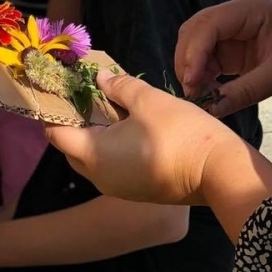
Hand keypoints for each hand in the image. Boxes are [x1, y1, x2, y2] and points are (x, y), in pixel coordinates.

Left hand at [46, 70, 271, 242]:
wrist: (219, 171)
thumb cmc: (180, 132)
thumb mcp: (149, 100)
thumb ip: (119, 86)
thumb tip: (101, 78)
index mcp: (94, 154)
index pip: (56, 134)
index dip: (52, 112)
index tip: (58, 93)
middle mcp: (99, 177)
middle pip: (70, 149)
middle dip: (72, 125)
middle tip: (84, 98)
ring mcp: (117, 189)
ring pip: (91, 161)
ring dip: (93, 138)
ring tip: (106, 110)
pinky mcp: (135, 192)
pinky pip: (111, 169)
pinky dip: (110, 151)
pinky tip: (126, 130)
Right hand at [175, 0, 271, 118]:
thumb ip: (244, 92)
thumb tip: (210, 109)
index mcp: (250, 10)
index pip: (208, 25)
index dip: (194, 52)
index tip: (191, 81)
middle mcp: (236, 15)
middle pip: (195, 31)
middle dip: (187, 61)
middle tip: (191, 91)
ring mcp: (232, 30)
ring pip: (196, 45)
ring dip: (192, 69)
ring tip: (200, 94)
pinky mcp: (231, 48)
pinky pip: (206, 59)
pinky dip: (201, 75)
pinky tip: (208, 91)